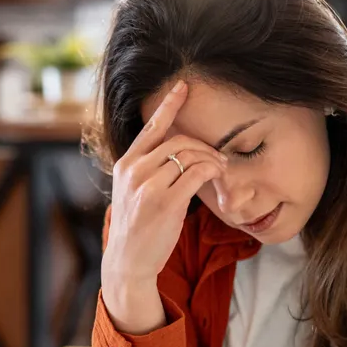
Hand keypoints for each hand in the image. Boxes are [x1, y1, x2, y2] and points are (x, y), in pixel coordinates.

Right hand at [102, 80, 226, 288]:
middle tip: (218, 157)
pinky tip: (218, 176)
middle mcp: (134, 171)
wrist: (128, 260)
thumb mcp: (133, 191)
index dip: (169, 105)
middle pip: (177, 141)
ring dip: (211, 158)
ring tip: (221, 168)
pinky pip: (196, 174)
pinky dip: (212, 171)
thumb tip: (177, 152)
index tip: (183, 87)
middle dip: (204, 145)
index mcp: (125, 164)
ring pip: (188, 155)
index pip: (150, 127)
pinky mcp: (164, 203)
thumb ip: (148, 169)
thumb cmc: (137, 226)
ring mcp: (147, 186)